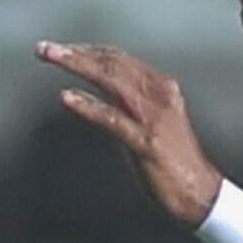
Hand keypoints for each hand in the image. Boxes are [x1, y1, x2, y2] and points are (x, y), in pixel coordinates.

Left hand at [39, 41, 222, 227]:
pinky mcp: (147, 143)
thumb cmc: (172, 161)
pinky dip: (89, 106)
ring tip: (51, 57)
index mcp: (161, 86)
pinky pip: (113, 119)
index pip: (118, 58)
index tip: (61, 49)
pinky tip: (66, 97)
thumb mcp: (149, 122)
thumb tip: (99, 90)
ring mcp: (153, 118)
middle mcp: (159, 95)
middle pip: (112, 63)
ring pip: (111, 80)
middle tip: (44, 49)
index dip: (87, 51)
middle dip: (76, 53)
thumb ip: (128, 103)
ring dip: (77, 66)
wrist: (199, 194)